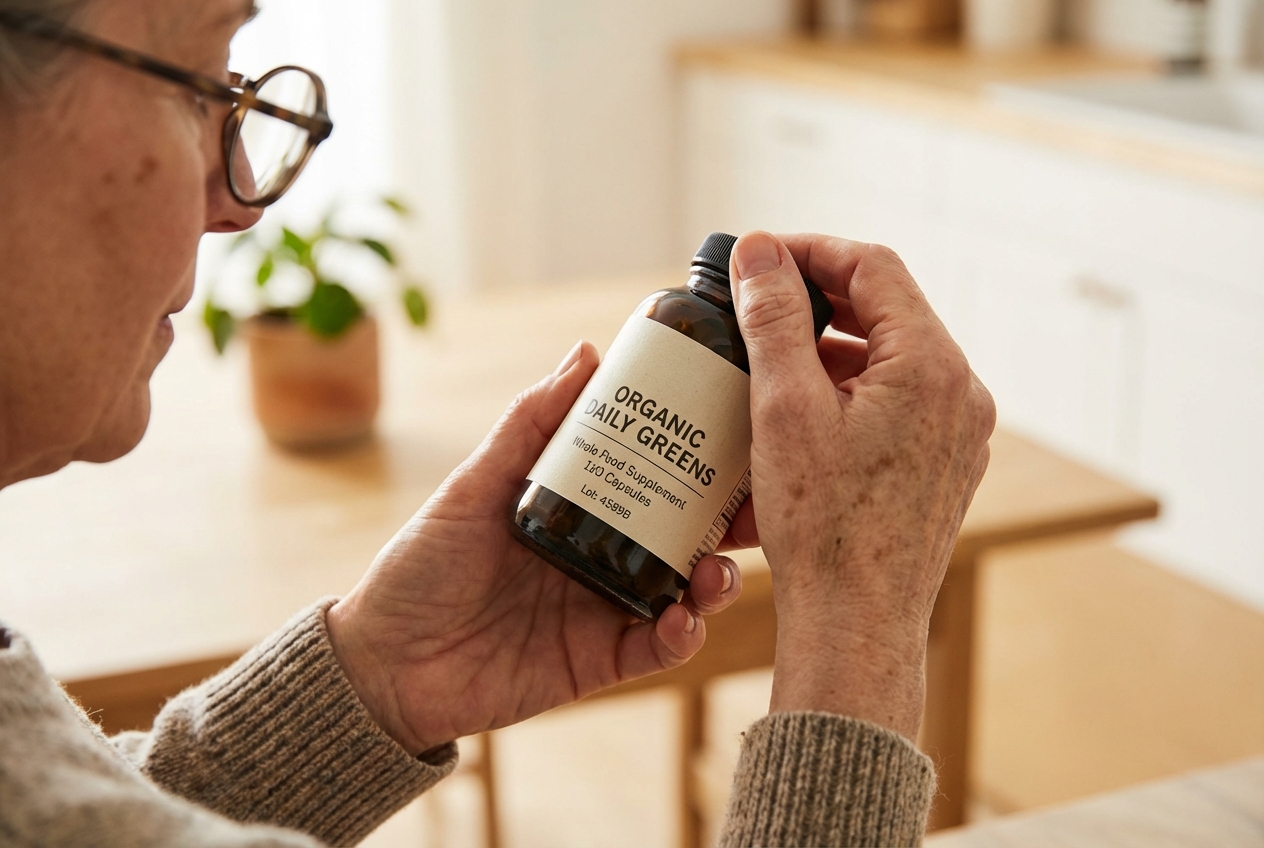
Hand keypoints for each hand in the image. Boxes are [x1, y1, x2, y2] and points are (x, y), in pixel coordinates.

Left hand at [325, 343, 744, 754]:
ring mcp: (604, 607)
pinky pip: (655, 648)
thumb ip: (529, 425)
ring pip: (683, 589)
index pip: (651, 475)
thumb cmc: (420, 565)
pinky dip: (679, 635)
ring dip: (714, 578)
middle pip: (683, 532)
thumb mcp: (474, 486)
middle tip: (755, 504)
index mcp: (577, 507)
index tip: (735, 430)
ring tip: (718, 569)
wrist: (384, 665)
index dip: (697, 457)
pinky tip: (682, 618)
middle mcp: (600, 554)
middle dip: (727, 520)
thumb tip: (586, 352)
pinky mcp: (599, 660)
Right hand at [729, 231, 994, 740]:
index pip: (873, 268)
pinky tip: (801, 414)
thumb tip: (761, 252)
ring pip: (890, 359)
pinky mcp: (942, 466)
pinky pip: (897, 403)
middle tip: (758, 302)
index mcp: (932, 365)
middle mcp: (961, 392)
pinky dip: (849, 392)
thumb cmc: (823, 523)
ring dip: (830, 349)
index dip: (811, 251)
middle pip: (887, 310)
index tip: (759, 258)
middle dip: (817, 300)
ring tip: (769, 364)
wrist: (856, 621)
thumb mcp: (785, 406)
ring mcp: (958, 433)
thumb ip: (776, 319)